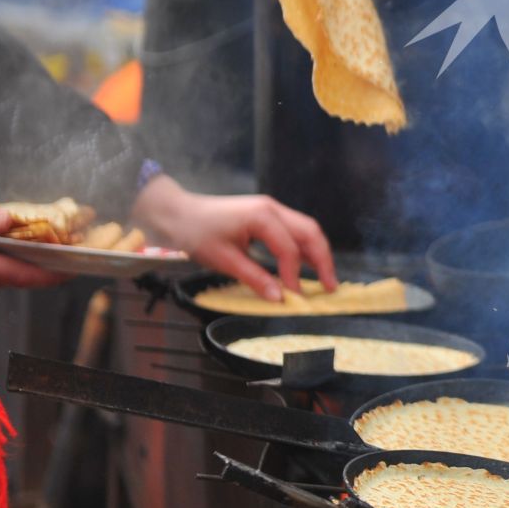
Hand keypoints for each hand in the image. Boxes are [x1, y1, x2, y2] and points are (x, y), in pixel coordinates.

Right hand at [0, 201, 69, 293]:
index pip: (23, 275)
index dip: (53, 273)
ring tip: (53, 238)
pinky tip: (19, 244)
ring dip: (28, 261)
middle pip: (20, 276)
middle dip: (46, 262)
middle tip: (73, 242)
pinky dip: (9, 261)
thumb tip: (10, 220)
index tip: (77, 267)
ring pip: (7, 275)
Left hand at [131, 176, 336, 301]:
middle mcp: (273, 208)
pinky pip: (294, 229)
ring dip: (317, 252)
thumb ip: (255, 278)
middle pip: (310, 232)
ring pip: (306, 228)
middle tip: (330, 286)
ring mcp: (271, 209)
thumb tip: (278, 298)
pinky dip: (304, 247)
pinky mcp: (266, 214)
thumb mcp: (224, 260)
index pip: (289, 249)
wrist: (178, 213)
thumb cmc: (197, 234)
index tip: (295, 297)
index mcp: (263, 217)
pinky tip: (306, 264)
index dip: (295, 275)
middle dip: (323, 259)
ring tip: (325, 277)